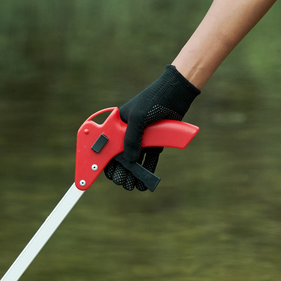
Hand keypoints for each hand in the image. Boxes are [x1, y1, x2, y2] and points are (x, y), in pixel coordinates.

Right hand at [105, 65, 200, 191]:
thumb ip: (132, 140)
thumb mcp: (138, 118)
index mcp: (117, 125)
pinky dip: (146, 171)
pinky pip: (149, 159)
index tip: (104, 175)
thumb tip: (130, 161)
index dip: (104, 162)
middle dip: (120, 172)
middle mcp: (127, 133)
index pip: (107, 147)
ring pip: (134, 161)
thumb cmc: (153, 100)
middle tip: (122, 184)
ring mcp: (141, 138)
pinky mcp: (155, 143)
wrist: (176, 94)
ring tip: (132, 186)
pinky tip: (144, 182)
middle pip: (120, 157)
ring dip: (133, 174)